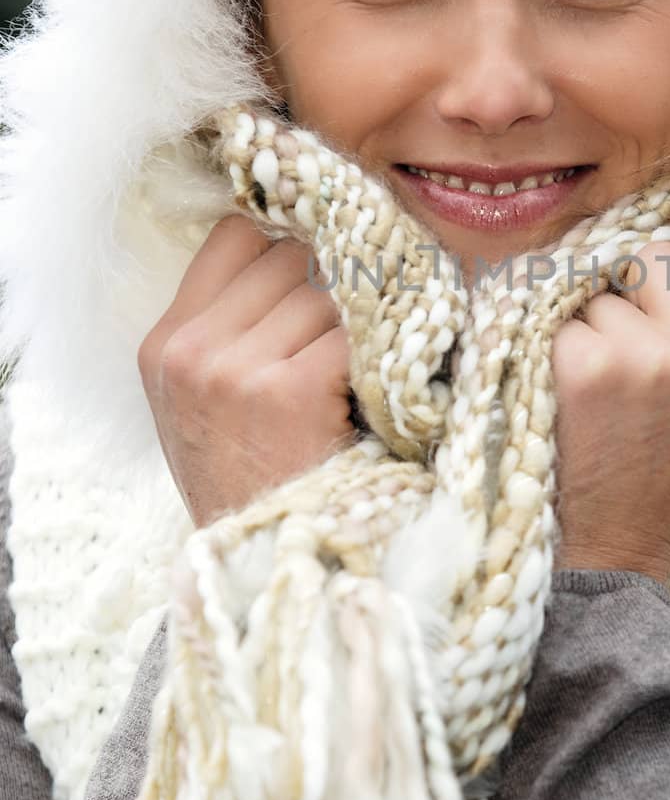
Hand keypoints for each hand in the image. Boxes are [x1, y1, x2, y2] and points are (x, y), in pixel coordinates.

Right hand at [137, 214, 356, 526]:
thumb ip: (231, 326)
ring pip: (325, 295)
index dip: (285, 239)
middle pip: (286, 258)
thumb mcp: (205, 400)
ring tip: (362, 367)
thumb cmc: (247, 478)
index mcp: (164, 344)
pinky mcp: (287, 392)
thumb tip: (305, 244)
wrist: (262, 563)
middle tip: (356, 320)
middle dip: (328, 283)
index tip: (319, 261)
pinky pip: (351, 336)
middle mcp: (191, 350)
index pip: (233, 235)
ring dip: (356, 324)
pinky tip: (375, 386)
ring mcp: (235, 370)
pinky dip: (374, 357)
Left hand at [550, 238, 669, 584]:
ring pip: (608, 289)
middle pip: (666, 255)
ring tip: (609, 384)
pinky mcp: (589, 368)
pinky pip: (565, 317)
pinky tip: (576, 392)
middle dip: (639, 286)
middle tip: (632, 338)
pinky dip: (561, 346)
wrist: (620, 547)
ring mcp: (652, 361)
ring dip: (599, 324)